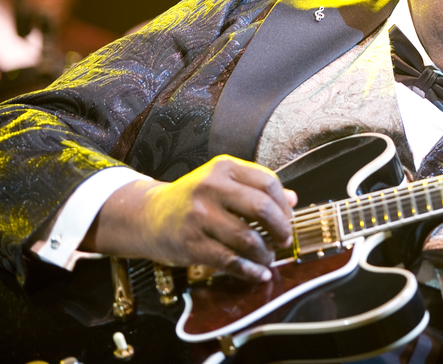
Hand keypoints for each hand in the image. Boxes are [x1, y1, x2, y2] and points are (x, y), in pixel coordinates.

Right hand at [84, 155, 297, 282]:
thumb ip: (257, 188)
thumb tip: (294, 200)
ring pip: (248, 238)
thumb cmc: (194, 200)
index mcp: (223, 168)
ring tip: (267, 258)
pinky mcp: (191, 243)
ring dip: (265, 254)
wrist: (148, 216)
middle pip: (262, 208)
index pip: (268, 183)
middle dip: (280, 229)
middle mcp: (211, 187)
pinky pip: (230, 260)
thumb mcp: (223, 183)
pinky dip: (249, 271)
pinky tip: (257, 274)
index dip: (284, 205)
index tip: (288, 220)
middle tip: (283, 241)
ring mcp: (199, 216)